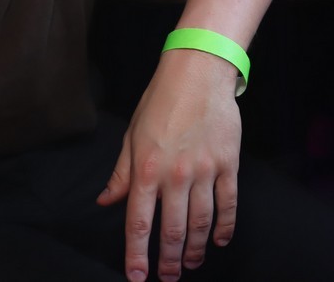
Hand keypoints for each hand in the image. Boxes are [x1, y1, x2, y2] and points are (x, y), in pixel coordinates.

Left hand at [98, 50, 241, 281]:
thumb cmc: (161, 101)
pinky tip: (219, 240)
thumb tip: (105, 202)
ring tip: (191, 264)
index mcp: (146, 170)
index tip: (137, 276)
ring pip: (200, 222)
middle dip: (170, 260)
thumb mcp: (132, 136)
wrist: (197, 72)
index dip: (137, 255)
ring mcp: (204, 170)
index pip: (138, 223)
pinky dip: (224, 226)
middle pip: (172, 230)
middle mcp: (174, 175)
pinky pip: (228, 203)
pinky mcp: (228, 163)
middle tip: (169, 276)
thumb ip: (121, 174)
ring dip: (195, 249)